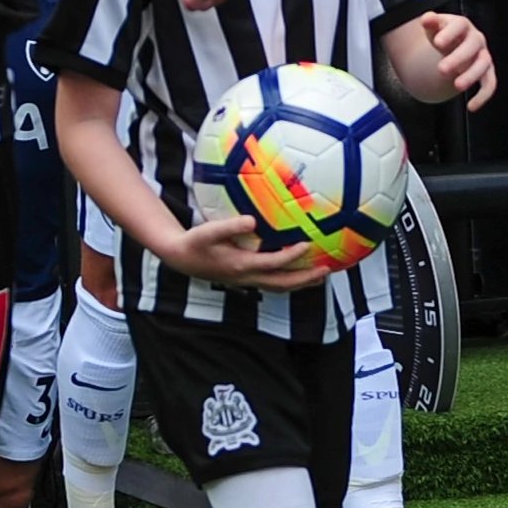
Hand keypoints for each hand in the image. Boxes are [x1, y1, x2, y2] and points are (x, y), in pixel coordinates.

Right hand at [158, 211, 332, 291]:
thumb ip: (230, 226)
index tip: (308, 244)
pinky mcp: (246, 279)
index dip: (292, 256)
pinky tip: (299, 273)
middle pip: (283, 283)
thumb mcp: (208, 232)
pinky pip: (273, 283)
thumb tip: (252, 220)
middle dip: (306, 278)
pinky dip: (289, 280)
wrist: (180, 258)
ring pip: (280, 287)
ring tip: (322, 276)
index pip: (273, 263)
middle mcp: (247, 277)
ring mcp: (247, 281)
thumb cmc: (195, 242)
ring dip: (302, 283)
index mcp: (241, 265)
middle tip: (327, 269)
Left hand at [410, 10, 494, 108]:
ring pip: (483, 64)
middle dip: (458, 58)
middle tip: (441, 69)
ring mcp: (483, 55)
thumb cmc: (442, 36)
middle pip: (472, 46)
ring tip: (456, 86)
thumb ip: (430, 23)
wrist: (452, 46)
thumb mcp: (434, 28)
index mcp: (462, 25)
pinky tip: (471, 106)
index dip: (450, 33)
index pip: (459, 25)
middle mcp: (476, 39)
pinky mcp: (487, 72)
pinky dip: (483, 96)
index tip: (436, 43)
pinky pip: (490, 83)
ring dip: (471, 75)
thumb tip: (426, 19)